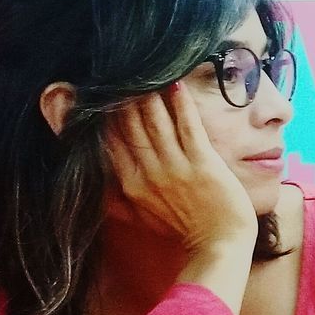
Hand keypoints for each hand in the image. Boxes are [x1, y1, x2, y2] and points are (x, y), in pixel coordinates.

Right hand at [106, 83, 256, 253]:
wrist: (219, 245)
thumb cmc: (183, 230)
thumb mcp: (141, 217)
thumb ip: (116, 201)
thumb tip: (94, 188)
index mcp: (130, 184)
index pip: (110, 141)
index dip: (103, 115)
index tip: (98, 92)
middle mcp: (148, 173)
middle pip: (129, 125)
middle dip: (122, 96)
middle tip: (119, 69)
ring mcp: (176, 167)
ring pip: (156, 121)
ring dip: (149, 93)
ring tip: (145, 69)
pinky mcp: (203, 163)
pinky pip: (188, 126)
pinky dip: (180, 104)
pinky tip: (175, 82)